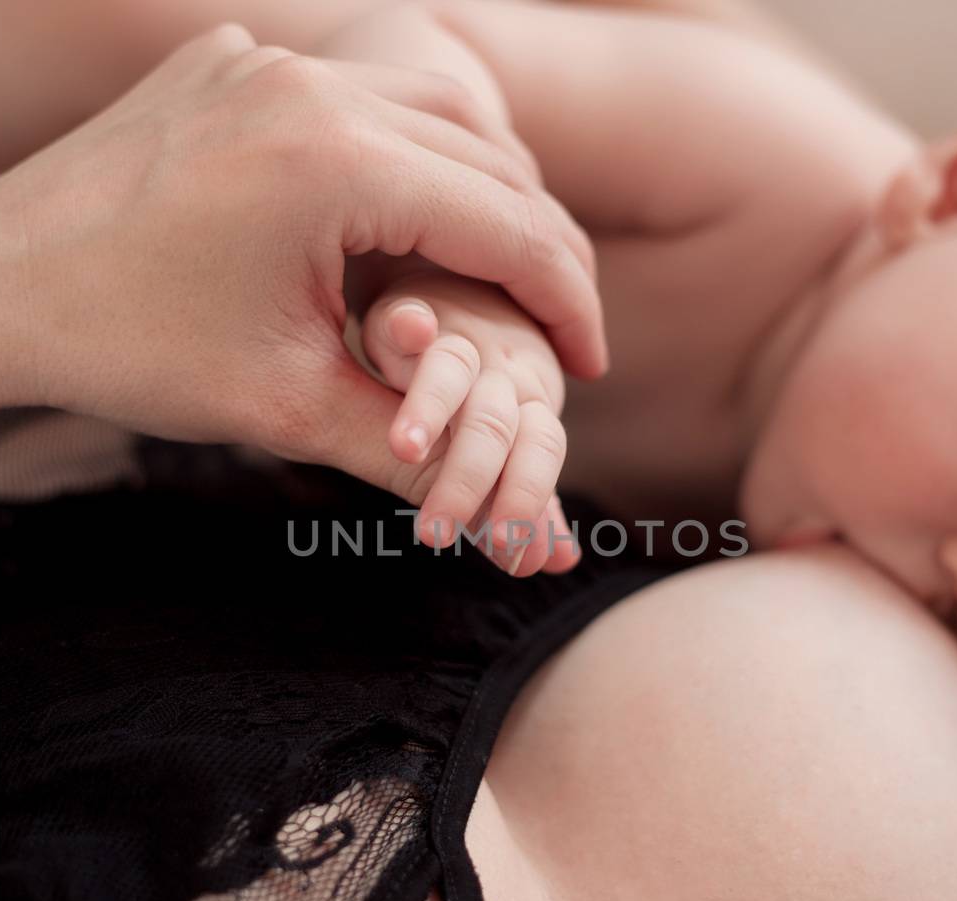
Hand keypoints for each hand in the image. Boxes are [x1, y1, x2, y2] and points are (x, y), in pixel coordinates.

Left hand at [0, 26, 604, 502]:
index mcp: (335, 163)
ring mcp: (264, 60)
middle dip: (535, 250)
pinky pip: (350, 92)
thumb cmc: (128, 351)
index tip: (589, 364)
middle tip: (559, 328)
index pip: (510, 226)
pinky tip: (397, 214)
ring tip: (495, 274)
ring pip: (430, 109)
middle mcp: (309, 85)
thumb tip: (514, 529)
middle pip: (488, 159)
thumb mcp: (287, 408)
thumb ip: (415, 449)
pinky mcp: (227, 62)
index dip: (567, 303)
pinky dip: (395, 150)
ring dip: (477, 189)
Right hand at [360, 271, 579, 575]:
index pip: (539, 452)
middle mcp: (498, 369)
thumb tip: (556, 563)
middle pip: (495, 425)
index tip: (513, 562)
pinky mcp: (400, 307)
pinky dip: (407, 323)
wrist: (459, 282)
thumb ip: (521, 497)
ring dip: (431, 411)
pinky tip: (408, 330)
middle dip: (471, 483)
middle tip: (434, 535)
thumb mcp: (504, 438)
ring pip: (452, 372)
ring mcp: (451, 335)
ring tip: (404, 449)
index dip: (530, 502)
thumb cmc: (482, 375)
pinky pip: (403, 314)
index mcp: (528, 402)